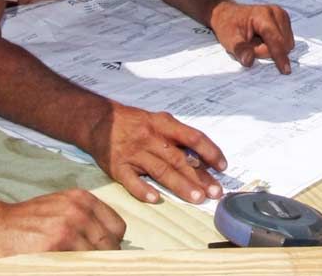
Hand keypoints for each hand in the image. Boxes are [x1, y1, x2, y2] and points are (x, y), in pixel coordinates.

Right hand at [0, 190, 125, 260]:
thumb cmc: (25, 223)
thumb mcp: (60, 209)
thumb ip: (86, 220)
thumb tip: (111, 244)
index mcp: (82, 199)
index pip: (118, 229)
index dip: (111, 245)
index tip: (101, 253)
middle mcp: (79, 211)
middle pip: (111, 246)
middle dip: (102, 259)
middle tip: (87, 263)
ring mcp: (67, 230)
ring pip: (97, 259)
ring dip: (88, 265)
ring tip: (71, 262)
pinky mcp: (55, 248)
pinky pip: (80, 265)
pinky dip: (77, 267)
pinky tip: (63, 265)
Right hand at [87, 102, 226, 204]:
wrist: (100, 121)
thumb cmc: (135, 123)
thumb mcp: (158, 121)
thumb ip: (177, 138)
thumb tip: (202, 159)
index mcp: (163, 124)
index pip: (192, 137)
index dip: (209, 151)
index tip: (222, 166)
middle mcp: (150, 137)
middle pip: (179, 159)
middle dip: (199, 177)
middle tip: (215, 192)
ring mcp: (134, 153)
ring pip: (160, 170)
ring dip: (180, 185)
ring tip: (197, 198)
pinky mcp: (117, 166)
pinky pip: (131, 181)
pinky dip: (143, 190)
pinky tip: (155, 199)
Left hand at [209, 1, 294, 73]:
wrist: (228, 15)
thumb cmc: (228, 26)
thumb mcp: (229, 40)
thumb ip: (240, 51)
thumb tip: (248, 61)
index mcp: (263, 14)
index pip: (275, 39)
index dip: (280, 56)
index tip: (285, 70)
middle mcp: (276, 13)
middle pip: (283, 44)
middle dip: (267, 52)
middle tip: (251, 46)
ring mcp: (282, 16)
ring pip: (286, 45)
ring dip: (271, 50)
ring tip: (256, 42)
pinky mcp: (285, 22)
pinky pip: (286, 43)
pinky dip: (275, 46)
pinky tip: (263, 40)